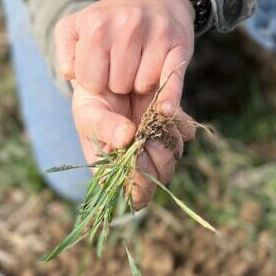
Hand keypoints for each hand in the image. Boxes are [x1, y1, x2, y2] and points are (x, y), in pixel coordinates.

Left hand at [55, 0, 194, 115]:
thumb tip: (69, 73)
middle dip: (119, 83)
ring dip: (141, 84)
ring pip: (142, 86)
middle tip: (124, 65)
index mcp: (97, 24)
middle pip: (117, 85)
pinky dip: (168, 97)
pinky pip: (171, 80)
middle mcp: (127, 25)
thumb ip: (65, 51)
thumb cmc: (113, 20)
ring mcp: (156, 33)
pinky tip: (165, 110)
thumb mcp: (78, 26)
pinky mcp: (180, 44)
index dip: (95, 80)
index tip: (102, 68)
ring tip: (141, 65)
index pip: (89, 80)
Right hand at [71, 82, 195, 209]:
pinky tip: (161, 107)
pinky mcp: (173, 127)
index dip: (142, 182)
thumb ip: (105, 128)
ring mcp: (160, 146)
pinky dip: (178, 121)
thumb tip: (127, 137)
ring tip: (150, 114)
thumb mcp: (88, 115)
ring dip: (166, 135)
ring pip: (176, 154)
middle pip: (163, 175)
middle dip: (156, 155)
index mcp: (119, 173)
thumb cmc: (91, 104)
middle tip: (141, 130)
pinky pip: (186, 132)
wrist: (107, 78)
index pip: (139, 196)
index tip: (136, 157)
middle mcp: (143, 163)